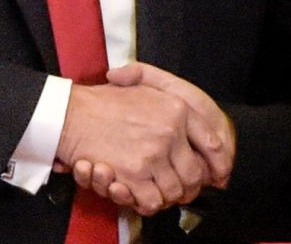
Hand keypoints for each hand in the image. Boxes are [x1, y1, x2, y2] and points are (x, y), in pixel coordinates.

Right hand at [73, 65, 235, 210]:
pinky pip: (152, 201)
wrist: (72, 114)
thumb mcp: (148, 87)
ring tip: (154, 191)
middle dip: (188, 187)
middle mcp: (170, 131)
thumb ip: (174, 103)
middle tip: (178, 190)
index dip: (218, 162)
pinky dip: (146, 203)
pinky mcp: (134, 174)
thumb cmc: (106, 101)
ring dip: (165, 196)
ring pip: (174, 191)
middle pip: (195, 174)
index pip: (212, 142)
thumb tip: (198, 128)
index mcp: (177, 108)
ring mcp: (152, 153)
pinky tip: (138, 194)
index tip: (217, 173)